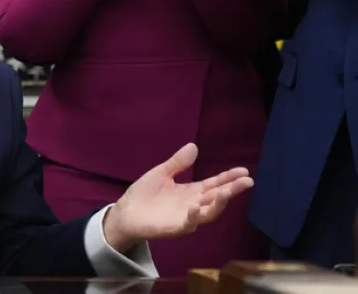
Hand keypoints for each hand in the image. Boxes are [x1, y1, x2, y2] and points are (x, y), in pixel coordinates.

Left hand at [102, 143, 252, 253]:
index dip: (229, 177)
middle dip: (232, 189)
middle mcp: (194, 204)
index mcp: (192, 191)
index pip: (215, 183)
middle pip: (217, 197)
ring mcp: (187, 217)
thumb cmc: (144, 194)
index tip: (244, 170)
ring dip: (219, 203)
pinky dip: (194, 216)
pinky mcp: (176, 227)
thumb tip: (194, 146)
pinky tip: (196, 206)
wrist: (126, 213)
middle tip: (247, 181)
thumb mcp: (161, 173)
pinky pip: (189, 223)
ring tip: (228, 192)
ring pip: (209, 212)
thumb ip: (178, 163)